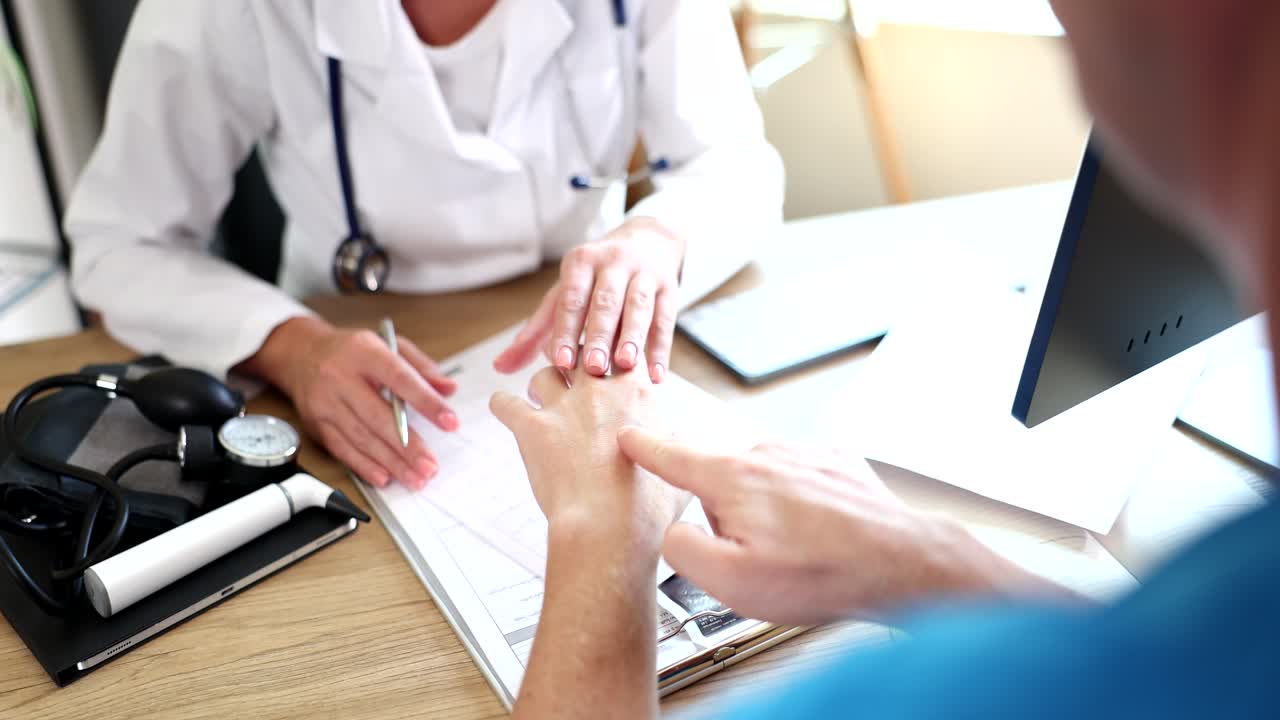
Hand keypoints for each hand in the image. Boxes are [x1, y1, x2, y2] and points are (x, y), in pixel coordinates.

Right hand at [241, 316, 458, 489]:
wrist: (301, 354)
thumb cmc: (352, 352)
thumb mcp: (388, 345)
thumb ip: (421, 367)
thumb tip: (448, 389)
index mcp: (364, 352)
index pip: (399, 378)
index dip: (426, 402)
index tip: (450, 422)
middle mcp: (340, 377)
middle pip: (377, 416)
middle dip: (408, 446)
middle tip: (430, 466)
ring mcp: (325, 402)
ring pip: (361, 438)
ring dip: (391, 462)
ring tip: (415, 478)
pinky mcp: (316, 423)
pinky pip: (342, 449)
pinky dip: (364, 466)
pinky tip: (385, 477)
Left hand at [490, 364, 687, 550]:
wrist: (609, 526)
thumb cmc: (646, 506)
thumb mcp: (676, 468)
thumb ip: (672, 447)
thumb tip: (675, 445)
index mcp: (636, 394)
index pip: (625, 354)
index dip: (617, 358)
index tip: (612, 366)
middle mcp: (598, 390)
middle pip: (583, 353)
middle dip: (578, 359)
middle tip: (573, 370)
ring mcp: (562, 406)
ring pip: (544, 374)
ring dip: (541, 383)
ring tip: (539, 394)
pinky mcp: (531, 428)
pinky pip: (506, 403)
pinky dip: (503, 404)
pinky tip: (502, 407)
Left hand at [494, 217, 684, 383]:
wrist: (649, 240)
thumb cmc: (596, 278)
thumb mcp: (564, 294)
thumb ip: (535, 332)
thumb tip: (499, 367)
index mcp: (581, 263)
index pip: (571, 299)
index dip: (566, 330)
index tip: (560, 362)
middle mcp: (613, 263)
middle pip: (605, 302)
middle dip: (599, 335)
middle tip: (593, 367)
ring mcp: (644, 273)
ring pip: (638, 307)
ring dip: (633, 337)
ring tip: (626, 365)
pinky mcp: (670, 287)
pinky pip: (666, 320)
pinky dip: (661, 349)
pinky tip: (656, 375)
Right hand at [617, 431, 1052, 624]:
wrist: (899, 565)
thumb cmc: (821, 573)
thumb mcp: (729, 580)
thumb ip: (682, 552)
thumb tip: (672, 536)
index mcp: (732, 476)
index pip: (671, 455)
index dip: (643, 448)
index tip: (628, 437)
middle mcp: (767, 453)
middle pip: (720, 481)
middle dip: (727, 517)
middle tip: (759, 557)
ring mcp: (805, 454)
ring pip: (764, 482)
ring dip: (769, 514)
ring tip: (799, 554)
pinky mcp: (837, 464)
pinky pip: (802, 483)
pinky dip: (803, 508)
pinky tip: (820, 536)